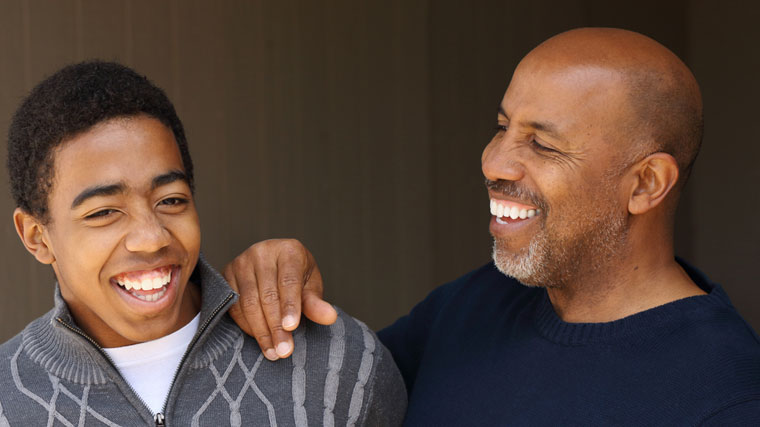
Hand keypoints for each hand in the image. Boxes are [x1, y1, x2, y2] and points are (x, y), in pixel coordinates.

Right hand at [223, 239, 336, 360]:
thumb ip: (315, 303)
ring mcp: (241, 262)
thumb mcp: (310, 286)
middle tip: (284, 350)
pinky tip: (259, 339)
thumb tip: (329, 317)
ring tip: (273, 351)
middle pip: (267, 295)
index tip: (292, 328)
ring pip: (248, 302)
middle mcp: (262, 252)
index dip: (290, 306)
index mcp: (288, 250)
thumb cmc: (296, 277)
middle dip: (276, 326)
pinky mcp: (226, 274)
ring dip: (261, 331)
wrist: (273, 266)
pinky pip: (233, 305)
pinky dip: (246, 325)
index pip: (288, 281)